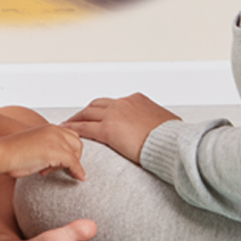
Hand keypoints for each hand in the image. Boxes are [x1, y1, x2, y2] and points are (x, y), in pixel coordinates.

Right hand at [3, 124, 85, 179]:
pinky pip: (74, 163)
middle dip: (72, 157)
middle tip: (55, 168)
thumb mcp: (33, 146)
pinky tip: (80, 178)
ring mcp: (56, 139)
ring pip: (76, 153)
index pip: (70, 136)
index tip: (61, 162)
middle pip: (77, 143)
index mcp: (48, 127)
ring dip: (69, 165)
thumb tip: (53, 160)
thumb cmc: (12, 154)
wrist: (2, 154)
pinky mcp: (56, 151)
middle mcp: (54, 130)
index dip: (68, 151)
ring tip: (48, 171)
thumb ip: (45, 148)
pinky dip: (79, 171)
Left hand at [63, 93, 178, 164]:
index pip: (115, 102)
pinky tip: (68, 132)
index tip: (100, 114)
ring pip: (88, 113)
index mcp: (137, 99)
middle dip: (87, 111)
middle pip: (97, 104)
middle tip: (78, 117)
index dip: (105, 109)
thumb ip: (157, 122)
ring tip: (68, 124)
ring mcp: (114, 114)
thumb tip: (163, 128)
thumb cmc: (172, 135)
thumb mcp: (167, 121)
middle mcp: (123, 103)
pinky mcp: (108, 129)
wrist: (171, 141)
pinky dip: (75, 128)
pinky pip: (85, 127)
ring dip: (77, 118)